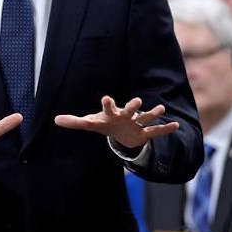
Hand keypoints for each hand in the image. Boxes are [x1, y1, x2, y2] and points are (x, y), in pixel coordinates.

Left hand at [54, 96, 178, 148]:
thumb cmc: (104, 124)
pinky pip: (155, 132)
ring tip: (160, 109)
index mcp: (111, 114)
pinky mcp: (143, 133)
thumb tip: (55, 120)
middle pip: (129, 111)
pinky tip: (176, 126)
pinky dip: (165, 130)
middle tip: (137, 101)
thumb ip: (75, 122)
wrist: (120, 131)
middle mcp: (125, 116)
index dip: (107, 104)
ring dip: (152, 114)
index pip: (107, 108)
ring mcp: (135, 124)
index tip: (106, 98)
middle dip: (132, 107)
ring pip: (145, 119)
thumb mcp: (90, 123)